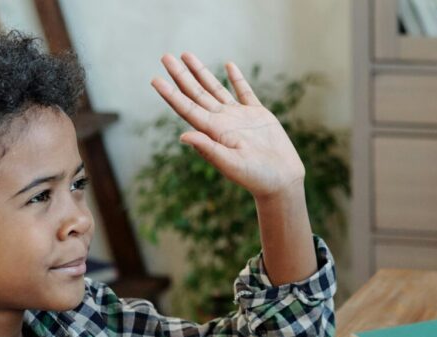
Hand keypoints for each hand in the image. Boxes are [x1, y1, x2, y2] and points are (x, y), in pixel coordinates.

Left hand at [150, 53, 304, 200]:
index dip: (170, 94)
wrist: (281, 181)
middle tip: (165, 57)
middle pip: (196, 93)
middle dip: (181, 75)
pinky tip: (228, 65)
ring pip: (215, 88)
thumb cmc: (256, 178)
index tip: (155, 79)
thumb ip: (208, 149)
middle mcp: (222, 121)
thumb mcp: (231, 165)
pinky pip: (245, 92)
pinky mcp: (258, 115)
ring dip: (201, 72)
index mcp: (213, 131)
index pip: (186, 108)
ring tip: (187, 55)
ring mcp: (239, 117)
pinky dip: (236, 79)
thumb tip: (182, 137)